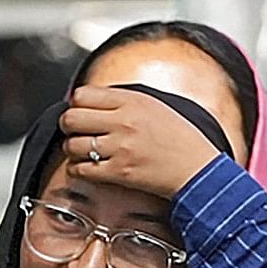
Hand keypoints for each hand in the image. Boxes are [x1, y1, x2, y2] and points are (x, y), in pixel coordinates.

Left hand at [61, 86, 225, 199]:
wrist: (198, 169)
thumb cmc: (180, 139)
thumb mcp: (155, 105)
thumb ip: (124, 99)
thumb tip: (92, 97)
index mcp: (132, 101)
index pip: (82, 95)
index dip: (76, 104)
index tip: (81, 111)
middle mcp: (124, 122)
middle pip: (71, 118)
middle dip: (68, 126)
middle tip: (74, 131)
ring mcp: (120, 148)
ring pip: (72, 145)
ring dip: (72, 149)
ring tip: (82, 151)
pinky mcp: (119, 172)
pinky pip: (81, 169)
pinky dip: (78, 169)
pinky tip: (87, 167)